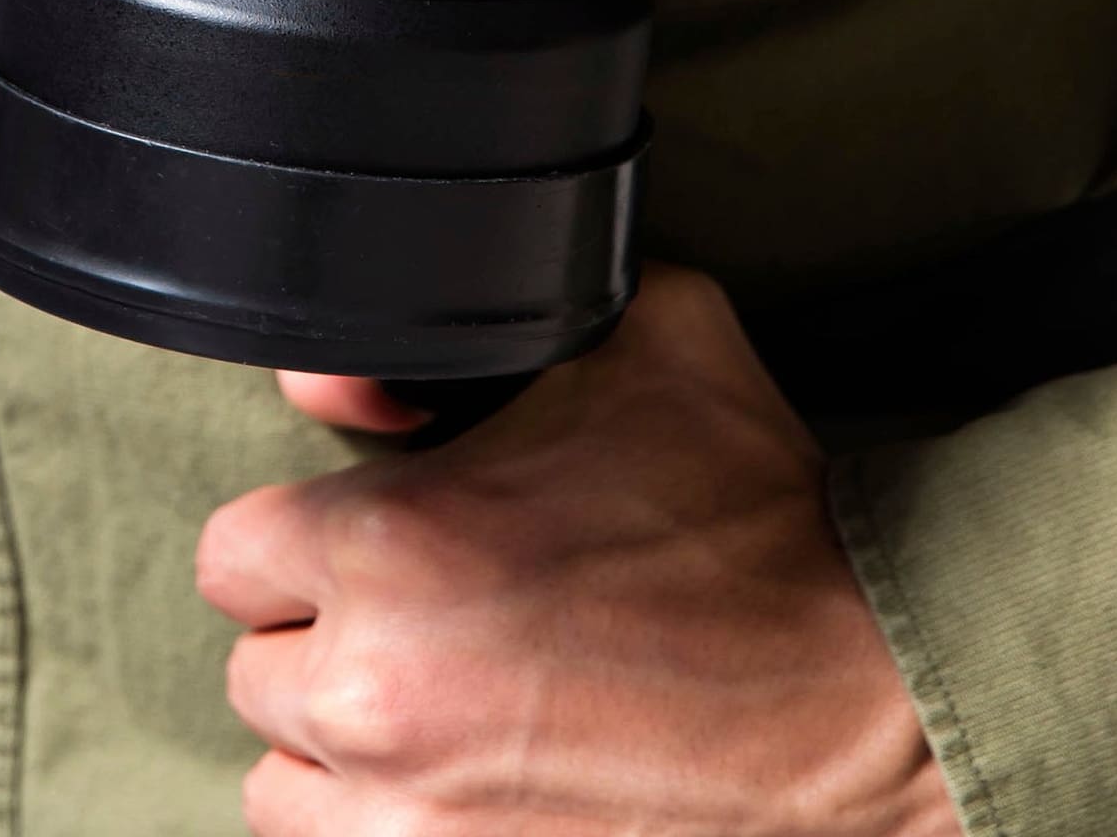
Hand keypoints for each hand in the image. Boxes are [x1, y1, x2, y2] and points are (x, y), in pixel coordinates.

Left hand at [201, 268, 961, 836]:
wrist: (882, 695)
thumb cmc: (761, 516)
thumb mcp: (636, 336)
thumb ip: (465, 329)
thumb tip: (333, 373)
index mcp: (385, 547)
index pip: (235, 552)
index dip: (310, 536)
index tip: (378, 541)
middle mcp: (373, 696)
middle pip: (260, 673)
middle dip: (334, 641)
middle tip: (437, 624)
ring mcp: (412, 823)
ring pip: (288, 789)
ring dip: (344, 754)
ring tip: (449, 713)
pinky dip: (399, 826)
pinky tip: (474, 783)